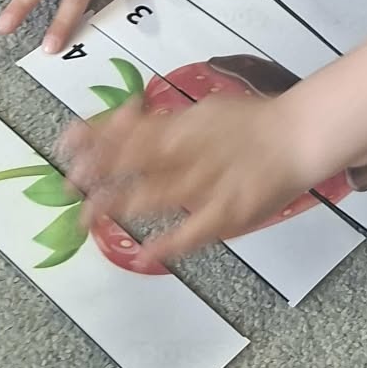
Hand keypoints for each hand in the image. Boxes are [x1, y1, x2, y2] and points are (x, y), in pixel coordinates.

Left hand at [58, 91, 309, 262]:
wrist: (299, 136)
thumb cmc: (251, 123)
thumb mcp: (202, 112)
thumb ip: (165, 123)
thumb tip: (126, 122)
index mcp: (183, 127)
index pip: (130, 130)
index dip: (96, 138)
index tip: (67, 145)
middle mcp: (189, 153)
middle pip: (133, 162)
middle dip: (97, 174)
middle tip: (67, 187)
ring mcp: (206, 185)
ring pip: (154, 195)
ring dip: (119, 205)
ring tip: (87, 217)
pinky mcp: (226, 213)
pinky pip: (192, 232)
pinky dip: (167, 245)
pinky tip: (143, 255)